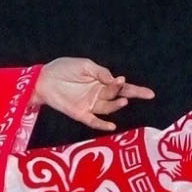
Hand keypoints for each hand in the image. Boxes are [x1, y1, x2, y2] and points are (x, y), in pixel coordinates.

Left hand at [36, 57, 152, 132]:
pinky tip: (112, 126)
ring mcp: (90, 105)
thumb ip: (100, 72)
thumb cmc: (64, 69)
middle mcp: (98, 94)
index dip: (133, 88)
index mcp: (101, 82)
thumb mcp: (84, 66)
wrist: (44, 78)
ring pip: (108, 107)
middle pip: (119, 96)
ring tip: (123, 100)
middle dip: (133, 95)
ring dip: (117, 104)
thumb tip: (117, 80)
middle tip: (147, 94)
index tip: (142, 90)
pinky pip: (93, 121)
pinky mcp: (80, 113)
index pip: (121, 86)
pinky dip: (102, 124)